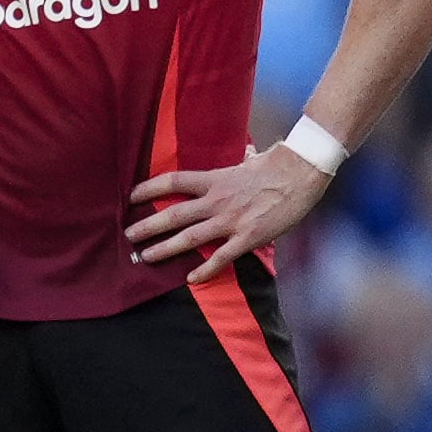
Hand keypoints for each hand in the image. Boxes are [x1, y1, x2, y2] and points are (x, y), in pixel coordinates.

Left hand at [128, 144, 335, 275]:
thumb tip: (247, 152)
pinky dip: (205, 269)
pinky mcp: (248, 237)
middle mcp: (217, 200)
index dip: (148, 188)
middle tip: (129, 235)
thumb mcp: (251, 159)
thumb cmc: (279, 164)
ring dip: (165, 248)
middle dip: (148, 226)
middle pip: (173, 214)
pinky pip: (222, 257)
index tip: (132, 195)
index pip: (173, 182)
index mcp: (216, 179)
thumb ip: (241, 161)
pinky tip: (191, 279)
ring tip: (147, 257)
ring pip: (190, 237)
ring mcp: (231, 220)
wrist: (303, 173)